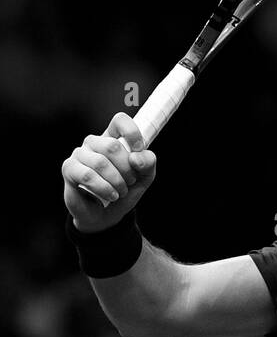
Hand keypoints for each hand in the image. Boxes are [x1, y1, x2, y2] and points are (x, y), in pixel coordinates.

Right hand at [62, 113, 156, 232]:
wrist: (106, 216)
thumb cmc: (124, 191)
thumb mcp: (144, 177)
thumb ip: (148, 163)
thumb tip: (136, 157)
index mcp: (112, 138)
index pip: (119, 120)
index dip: (132, 132)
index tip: (139, 149)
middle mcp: (94, 142)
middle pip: (112, 146)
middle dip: (127, 169)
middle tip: (130, 182)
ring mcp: (79, 154)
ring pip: (101, 162)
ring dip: (117, 182)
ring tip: (120, 191)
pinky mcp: (69, 168)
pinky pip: (88, 175)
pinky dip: (104, 188)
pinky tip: (111, 195)